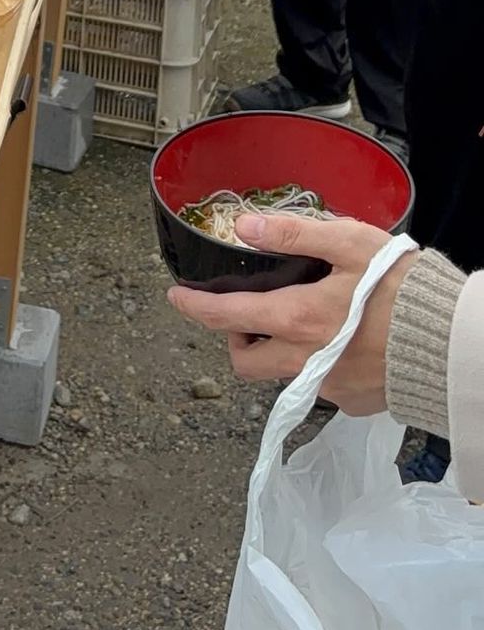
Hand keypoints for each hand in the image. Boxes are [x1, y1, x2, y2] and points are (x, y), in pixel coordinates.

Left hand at [167, 214, 416, 413]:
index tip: (177, 298)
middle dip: (234, 339)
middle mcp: (305, 360)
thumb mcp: (348, 243)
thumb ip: (293, 234)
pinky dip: (317, 364)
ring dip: (278, 351)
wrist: (453, 343)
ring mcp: (329, 387)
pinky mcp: (353, 402)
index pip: (228, 317)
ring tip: (304, 321)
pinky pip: (319, 386)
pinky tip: (342, 341)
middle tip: (246, 316)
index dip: (195, 307)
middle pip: (245, 362)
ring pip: (282, 374)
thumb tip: (244, 227)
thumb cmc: (404, 288)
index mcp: (298, 318)